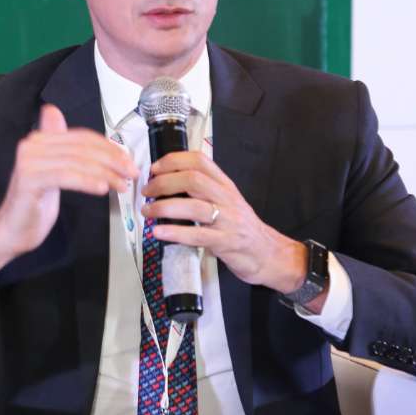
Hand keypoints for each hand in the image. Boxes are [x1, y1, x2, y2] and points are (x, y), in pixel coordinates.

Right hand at [0, 104, 137, 303]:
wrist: (12, 231)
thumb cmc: (35, 204)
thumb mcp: (56, 173)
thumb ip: (66, 150)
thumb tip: (58, 114)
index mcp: (40, 140)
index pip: (83, 137)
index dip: (109, 147)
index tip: (128, 160)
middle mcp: (32, 145)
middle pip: (82, 148)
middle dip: (112, 160)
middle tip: (130, 173)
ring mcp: (29, 161)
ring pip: (78, 162)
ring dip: (106, 174)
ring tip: (121, 185)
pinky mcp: (29, 179)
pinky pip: (66, 176)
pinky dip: (87, 181)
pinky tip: (102, 189)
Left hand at [141, 150, 313, 298]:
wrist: (268, 253)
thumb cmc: (241, 228)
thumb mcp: (227, 201)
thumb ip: (204, 191)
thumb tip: (168, 184)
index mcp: (225, 185)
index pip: (199, 161)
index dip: (173, 161)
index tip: (154, 169)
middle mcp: (227, 198)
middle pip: (193, 180)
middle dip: (164, 183)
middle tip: (147, 192)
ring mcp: (228, 220)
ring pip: (194, 206)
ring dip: (164, 207)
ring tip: (148, 212)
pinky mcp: (226, 242)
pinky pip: (198, 235)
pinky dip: (175, 232)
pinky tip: (159, 233)